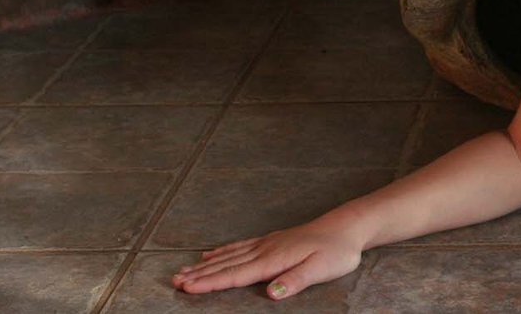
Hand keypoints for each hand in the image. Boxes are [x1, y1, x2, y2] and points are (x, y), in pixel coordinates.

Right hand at [171, 220, 364, 299]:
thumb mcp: (321, 269)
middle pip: (226, 265)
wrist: (347, 226)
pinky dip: (221, 251)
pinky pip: (240, 246)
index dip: (211, 283)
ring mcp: (267, 243)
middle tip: (173, 282)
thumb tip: (271, 293)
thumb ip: (295, 280)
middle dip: (199, 275)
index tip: (187, 288)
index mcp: (274, 260)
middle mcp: (265, 250)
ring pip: (229, 255)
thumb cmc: (337, 251)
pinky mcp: (271, 240)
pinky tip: (210, 254)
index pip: (236, 274)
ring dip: (204, 265)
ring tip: (182, 272)